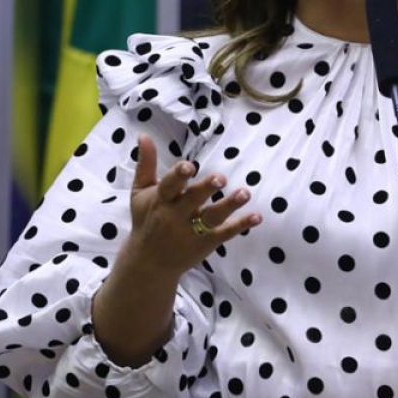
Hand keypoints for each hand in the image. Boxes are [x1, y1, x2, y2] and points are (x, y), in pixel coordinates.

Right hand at [124, 134, 259, 276]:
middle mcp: (176, 216)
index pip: (169, 186)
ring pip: (212, 217)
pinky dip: (241, 225)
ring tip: (245, 193)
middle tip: (221, 178)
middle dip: (206, 189)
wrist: (148, 262)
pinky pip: (225, 233)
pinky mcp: (206, 243)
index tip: (189, 165)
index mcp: (161, 200)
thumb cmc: (146, 219)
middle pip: (192, 201)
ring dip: (229, 205)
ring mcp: (192, 231)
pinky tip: (257, 216)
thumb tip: (144, 135)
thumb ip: (146, 164)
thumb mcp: (140, 192)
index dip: (178, 176)